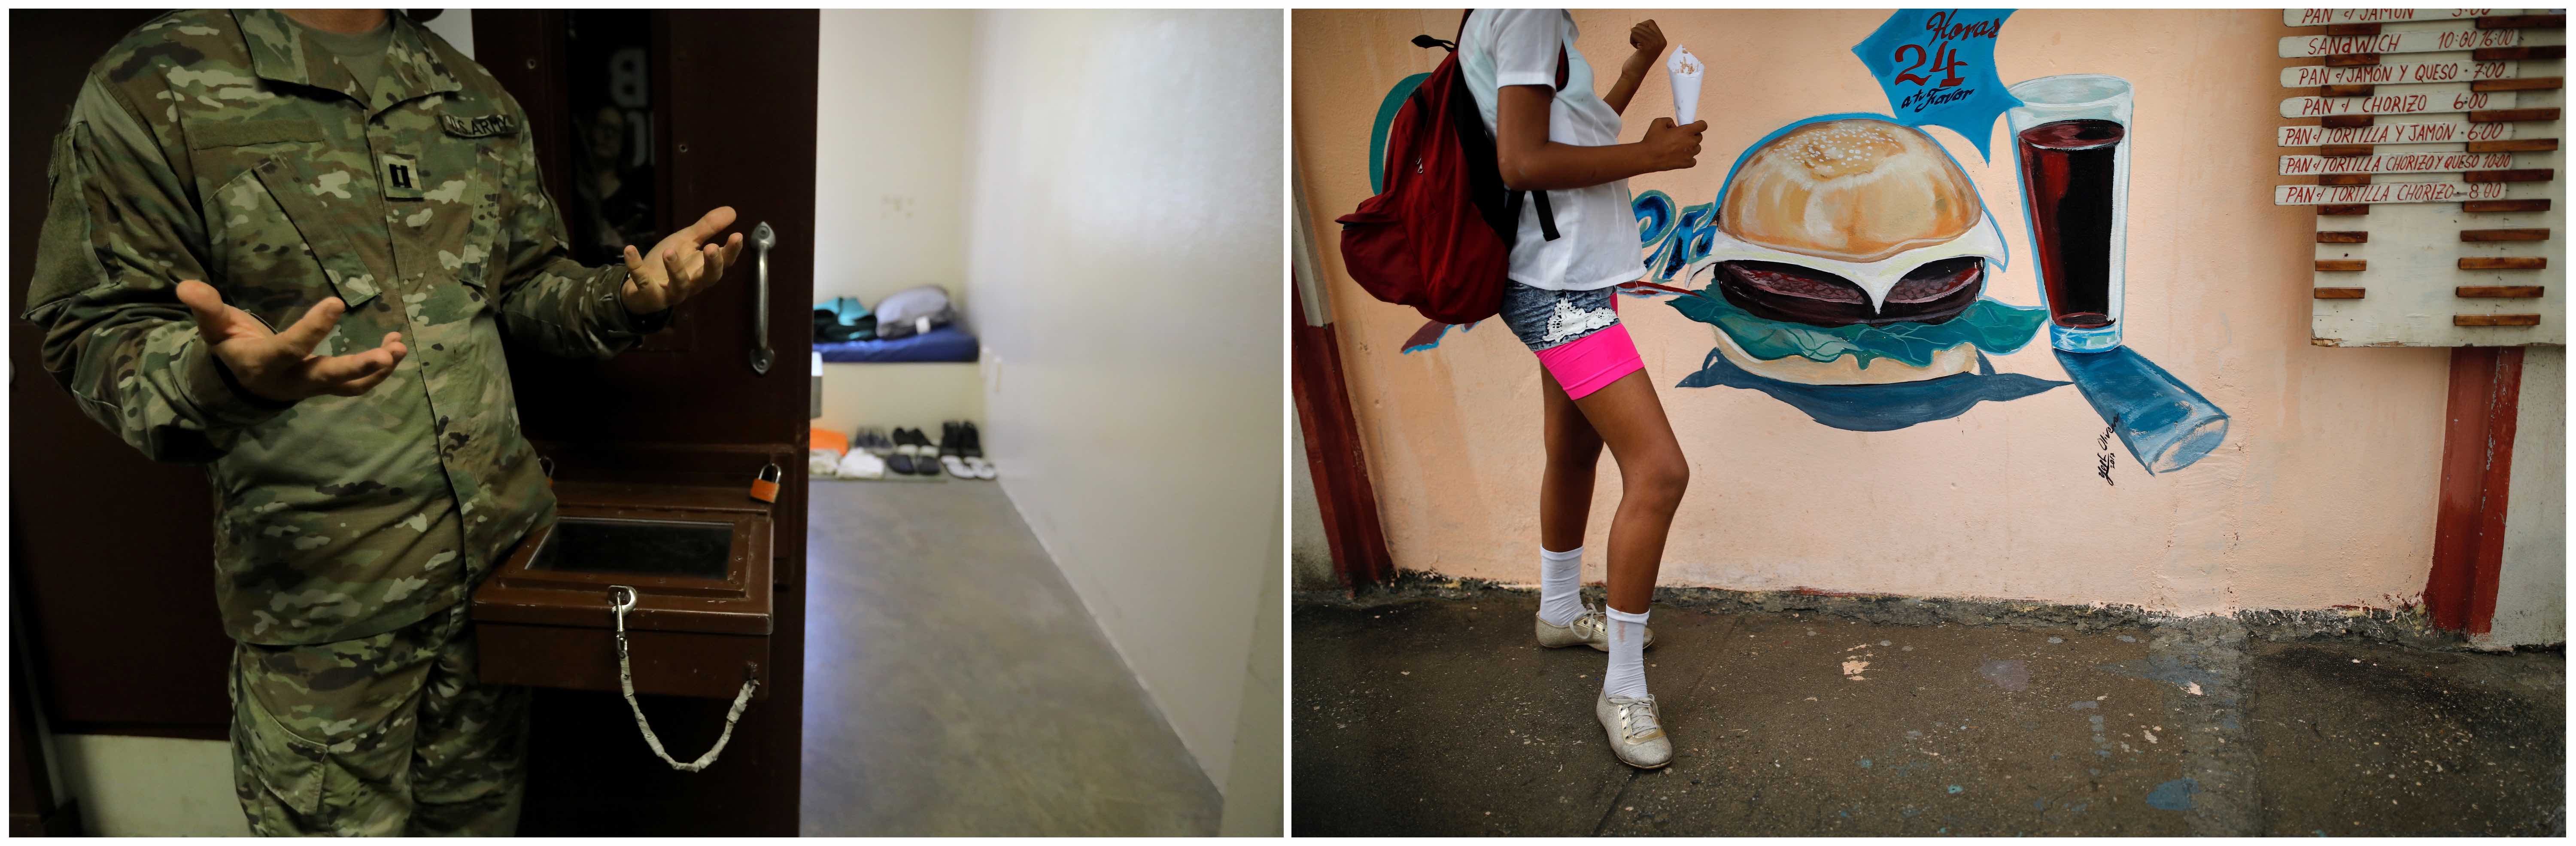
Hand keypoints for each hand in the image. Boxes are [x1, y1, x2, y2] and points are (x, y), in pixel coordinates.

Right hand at [176, 280, 406, 401]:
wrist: (242, 384)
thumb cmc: (231, 347)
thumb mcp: (214, 329)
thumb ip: (206, 308)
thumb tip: (186, 286)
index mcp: (263, 363)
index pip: (291, 347)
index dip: (313, 328)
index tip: (336, 303)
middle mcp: (291, 381)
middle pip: (327, 377)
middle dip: (357, 367)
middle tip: (387, 354)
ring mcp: (312, 388)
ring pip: (349, 386)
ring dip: (377, 370)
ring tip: (400, 348)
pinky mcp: (327, 388)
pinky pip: (357, 387)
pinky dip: (379, 372)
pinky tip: (395, 349)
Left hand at [621, 205, 747, 314]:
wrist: (640, 288)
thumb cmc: (667, 264)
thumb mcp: (686, 241)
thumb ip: (707, 228)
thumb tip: (732, 211)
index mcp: (703, 269)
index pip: (724, 262)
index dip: (731, 251)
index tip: (737, 235)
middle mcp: (692, 284)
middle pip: (708, 278)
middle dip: (711, 264)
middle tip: (711, 248)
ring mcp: (672, 292)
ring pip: (679, 284)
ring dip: (675, 268)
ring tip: (669, 251)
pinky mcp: (650, 295)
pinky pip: (643, 282)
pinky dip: (635, 266)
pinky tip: (629, 249)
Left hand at [1629, 19, 1666, 59]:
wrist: (1634, 74)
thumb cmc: (1638, 59)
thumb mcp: (1647, 45)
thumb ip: (1648, 34)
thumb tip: (1644, 24)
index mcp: (1663, 40)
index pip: (1650, 22)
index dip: (1642, 28)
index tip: (1642, 40)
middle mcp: (1661, 41)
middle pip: (1642, 25)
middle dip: (1636, 34)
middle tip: (1639, 46)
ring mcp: (1655, 43)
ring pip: (1636, 28)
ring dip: (1633, 38)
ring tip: (1638, 48)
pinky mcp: (1647, 46)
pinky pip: (1634, 33)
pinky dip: (1631, 40)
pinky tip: (1636, 49)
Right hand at [1640, 117, 1705, 171]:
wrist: (1648, 157)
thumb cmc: (1652, 140)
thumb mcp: (1658, 122)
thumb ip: (1669, 120)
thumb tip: (1674, 126)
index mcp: (1686, 131)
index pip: (1703, 125)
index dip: (1699, 124)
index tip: (1694, 126)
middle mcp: (1690, 142)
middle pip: (1699, 137)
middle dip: (1692, 135)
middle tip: (1681, 137)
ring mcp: (1689, 154)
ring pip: (1697, 148)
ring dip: (1691, 146)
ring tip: (1680, 147)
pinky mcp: (1686, 164)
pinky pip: (1693, 160)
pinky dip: (1689, 157)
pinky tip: (1681, 155)